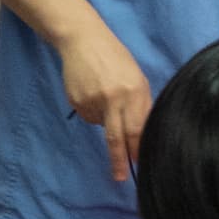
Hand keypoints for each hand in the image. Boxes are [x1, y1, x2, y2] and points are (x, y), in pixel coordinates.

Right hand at [56, 21, 151, 183]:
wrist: (83, 42)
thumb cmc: (117, 59)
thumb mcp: (137, 79)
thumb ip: (140, 104)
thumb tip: (141, 133)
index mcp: (133, 92)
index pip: (137, 128)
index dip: (138, 148)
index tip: (140, 162)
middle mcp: (113, 99)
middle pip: (117, 137)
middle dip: (120, 160)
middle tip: (120, 177)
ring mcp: (92, 101)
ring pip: (101, 125)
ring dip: (106, 120)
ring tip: (106, 94)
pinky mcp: (76, 102)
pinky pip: (88, 116)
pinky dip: (94, 111)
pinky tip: (93, 92)